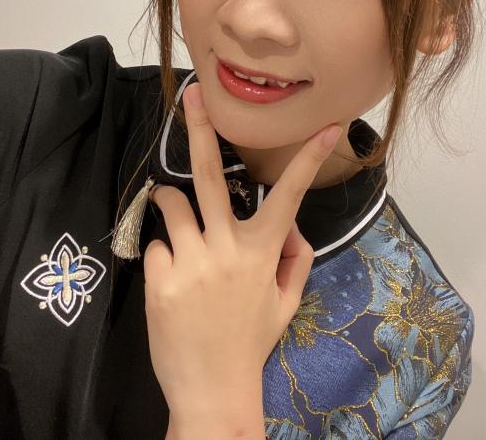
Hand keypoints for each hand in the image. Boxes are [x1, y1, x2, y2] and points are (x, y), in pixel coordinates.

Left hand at [143, 82, 342, 431]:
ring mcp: (191, 260)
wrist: (212, 392)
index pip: (289, 195)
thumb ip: (294, 259)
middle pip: (208, 175)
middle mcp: (226, 248)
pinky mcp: (160, 277)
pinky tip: (172, 281)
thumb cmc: (250, 343)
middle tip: (191, 93)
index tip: (329, 126)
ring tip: (178, 222)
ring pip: (172, 203)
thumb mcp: (284, 302)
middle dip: (200, 128)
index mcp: (262, 252)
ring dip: (171, 203)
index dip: (309, 158)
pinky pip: (156, 245)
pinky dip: (163, 255)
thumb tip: (290, 226)